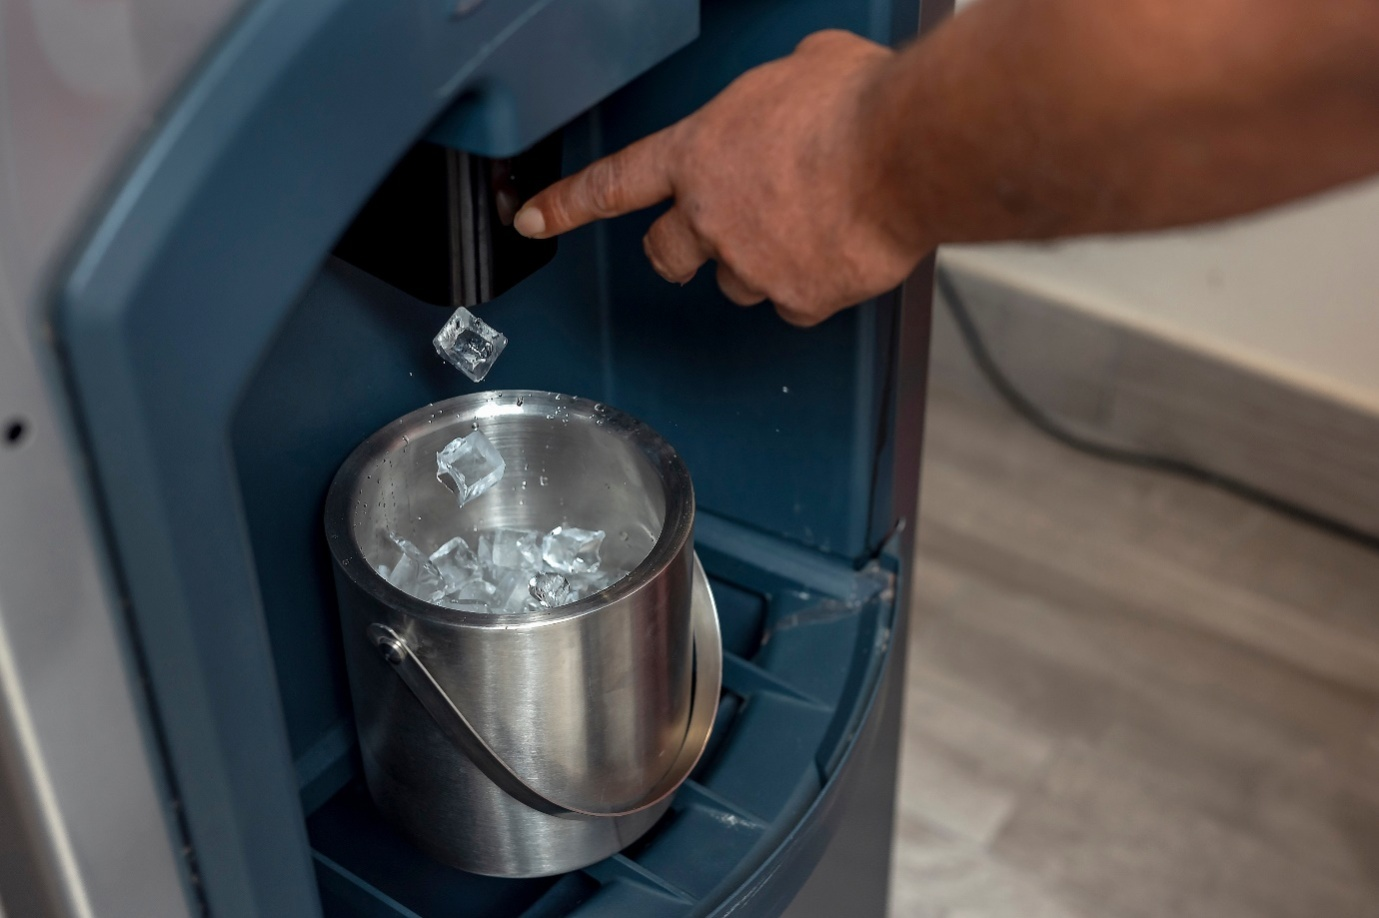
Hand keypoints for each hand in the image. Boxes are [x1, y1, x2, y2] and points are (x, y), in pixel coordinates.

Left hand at [513, 30, 929, 326]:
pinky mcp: (796, 297)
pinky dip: (812, 288)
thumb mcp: (805, 66)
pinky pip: (795, 305)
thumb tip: (798, 89)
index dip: (567, 205)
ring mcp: (751, 262)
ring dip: (761, 265)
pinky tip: (837, 255)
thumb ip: (775, 92)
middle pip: (665, 256)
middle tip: (710, 241)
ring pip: (738, 283)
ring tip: (808, 229)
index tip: (535, 220)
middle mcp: (712, 214)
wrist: (906, 152)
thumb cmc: (859, 106)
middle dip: (679, 253)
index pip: (613, 184)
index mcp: (699, 152)